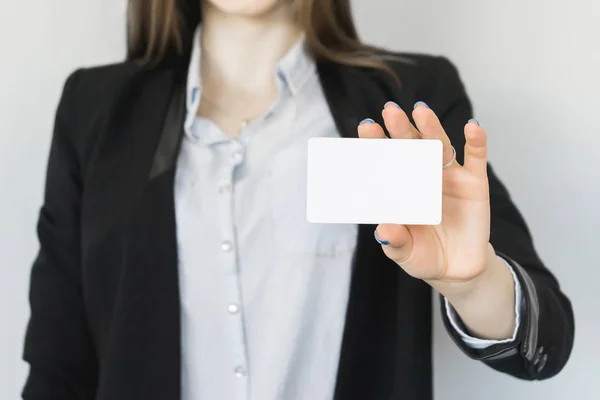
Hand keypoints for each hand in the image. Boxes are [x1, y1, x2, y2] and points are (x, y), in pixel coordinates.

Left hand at [358, 101, 491, 289]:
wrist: (456, 269)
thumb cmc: (423, 255)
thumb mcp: (404, 252)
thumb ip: (395, 241)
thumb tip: (383, 231)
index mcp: (400, 188)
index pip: (386, 161)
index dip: (376, 145)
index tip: (365, 128)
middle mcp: (422, 176)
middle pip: (410, 147)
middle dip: (399, 129)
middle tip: (390, 112)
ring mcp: (449, 177)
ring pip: (439, 147)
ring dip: (431, 128)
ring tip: (421, 111)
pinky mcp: (475, 184)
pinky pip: (476, 159)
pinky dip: (476, 142)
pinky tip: (472, 127)